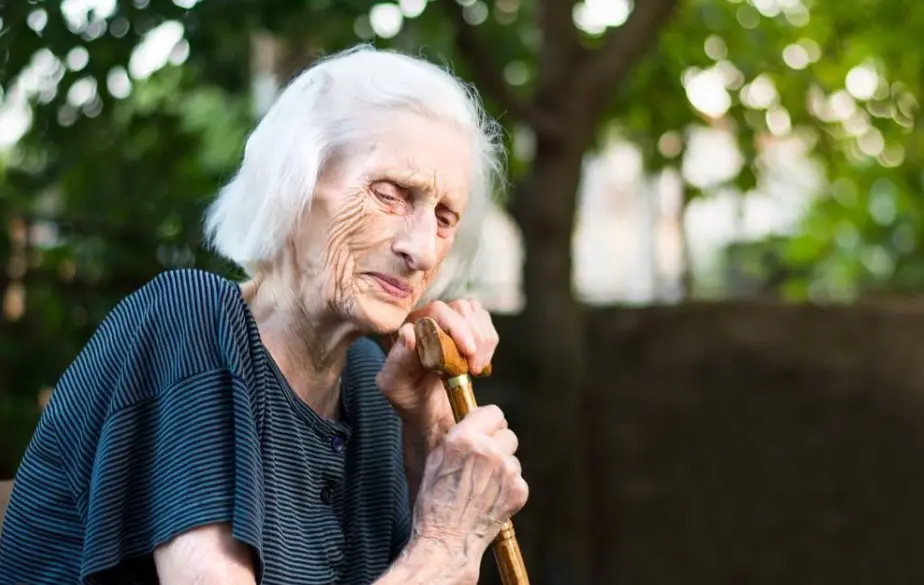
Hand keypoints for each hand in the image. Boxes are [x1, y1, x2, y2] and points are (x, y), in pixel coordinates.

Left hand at [375, 299, 498, 435]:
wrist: (430, 414)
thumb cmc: (409, 399)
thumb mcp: (395, 385)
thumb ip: (397, 360)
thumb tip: (409, 331)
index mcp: (407, 326)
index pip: (436, 311)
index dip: (456, 327)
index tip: (469, 351)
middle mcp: (428, 318)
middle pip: (461, 309)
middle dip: (473, 337)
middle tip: (473, 368)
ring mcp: (450, 321)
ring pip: (475, 314)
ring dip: (483, 342)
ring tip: (474, 369)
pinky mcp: (467, 328)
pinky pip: (485, 323)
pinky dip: (488, 344)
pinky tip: (478, 364)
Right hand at [410, 405, 528, 572]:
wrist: (446, 540)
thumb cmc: (434, 501)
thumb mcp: (437, 458)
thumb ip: (459, 436)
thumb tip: (475, 423)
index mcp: (465, 437)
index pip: (493, 412)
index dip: (488, 422)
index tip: (484, 431)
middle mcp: (488, 450)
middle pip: (507, 433)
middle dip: (497, 444)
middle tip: (483, 461)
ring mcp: (507, 471)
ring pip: (512, 457)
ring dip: (502, 466)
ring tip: (482, 485)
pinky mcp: (518, 490)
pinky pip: (517, 479)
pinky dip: (508, 487)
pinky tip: (490, 498)